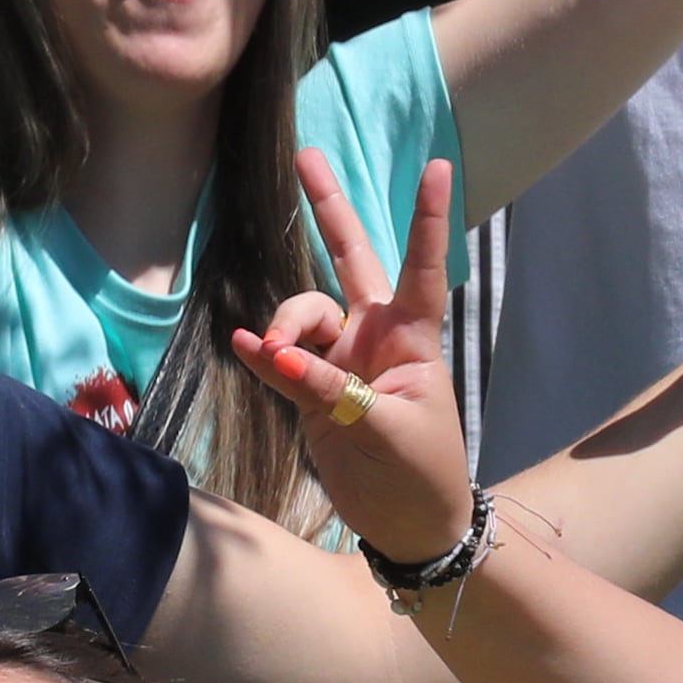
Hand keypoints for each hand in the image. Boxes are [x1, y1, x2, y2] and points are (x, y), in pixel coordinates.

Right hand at [230, 157, 476, 563]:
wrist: (409, 527)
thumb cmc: (422, 475)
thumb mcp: (386, 431)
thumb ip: (328, 389)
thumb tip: (274, 352)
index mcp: (412, 338)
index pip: (419, 267)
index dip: (425, 219)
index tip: (436, 165)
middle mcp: (376, 338)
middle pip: (349, 258)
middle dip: (328, 208)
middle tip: (306, 155)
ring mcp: (342, 361)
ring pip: (302, 314)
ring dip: (284, 323)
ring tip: (270, 351)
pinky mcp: (313, 392)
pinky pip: (280, 359)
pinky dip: (264, 353)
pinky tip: (246, 346)